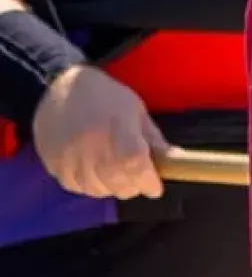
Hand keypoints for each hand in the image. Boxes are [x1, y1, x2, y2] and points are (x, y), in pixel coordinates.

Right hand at [30, 65, 167, 198]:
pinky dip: (89, 186)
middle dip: (132, 187)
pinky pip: (74, 186)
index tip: (155, 188)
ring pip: (96, 189)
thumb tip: (175, 162)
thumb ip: (154, 140)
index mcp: (117, 130)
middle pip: (116, 184)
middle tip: (137, 179)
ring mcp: (68, 157)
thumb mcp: (137, 112)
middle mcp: (90, 147)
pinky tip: (95, 173)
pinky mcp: (52, 162)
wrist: (63, 86)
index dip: (147, 182)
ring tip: (116, 174)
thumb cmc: (107, 97)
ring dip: (111, 188)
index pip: (134, 165)